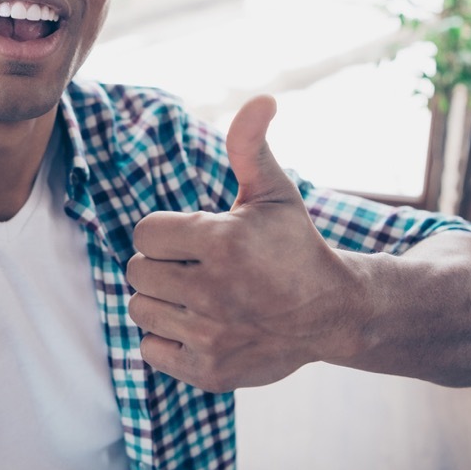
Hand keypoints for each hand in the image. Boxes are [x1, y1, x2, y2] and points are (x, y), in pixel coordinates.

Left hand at [126, 96, 367, 391]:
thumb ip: (250, 145)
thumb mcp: (273, 191)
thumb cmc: (294, 245)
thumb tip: (262, 98)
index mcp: (222, 241)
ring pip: (140, 309)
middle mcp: (213, 290)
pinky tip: (196, 324)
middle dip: (160, 264)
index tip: (193, 237)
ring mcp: (211, 334)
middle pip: (137, 271)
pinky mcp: (209, 371)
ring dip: (161, 299)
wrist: (332, 312)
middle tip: (193, 266)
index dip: (165, 233)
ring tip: (196, 294)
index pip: (145, 233)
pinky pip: (150, 349)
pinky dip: (165, 337)